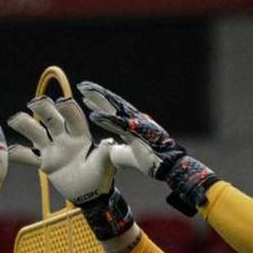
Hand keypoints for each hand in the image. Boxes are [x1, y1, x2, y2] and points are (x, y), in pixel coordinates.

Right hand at [7, 96, 133, 239]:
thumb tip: (109, 143)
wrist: (91, 194)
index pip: (73, 118)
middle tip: (35, 102)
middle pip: (52, 119)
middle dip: (44, 109)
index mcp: (81, 136)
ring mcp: (54, 149)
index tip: (62, 102)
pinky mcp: (46, 163)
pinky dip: (18, 154)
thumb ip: (105, 154)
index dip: (68, 110)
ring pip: (37, 133)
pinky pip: (29, 157)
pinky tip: (8, 151)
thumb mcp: (105, 165)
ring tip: (15, 119)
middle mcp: (65, 138)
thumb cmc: (101, 176)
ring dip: (26, 125)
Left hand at [77, 81, 218, 215]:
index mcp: (134, 124)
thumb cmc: (154, 161)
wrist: (170, 166)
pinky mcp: (137, 133)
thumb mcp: (132, 156)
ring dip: (99, 99)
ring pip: (114, 108)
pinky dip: (106, 119)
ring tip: (84, 91)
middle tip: (82, 85)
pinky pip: (118, 125)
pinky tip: (93, 115)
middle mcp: (136, 120)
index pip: (115, 110)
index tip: (87, 97)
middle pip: (113, 104)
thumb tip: (111, 154)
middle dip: (97, 94)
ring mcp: (136, 124)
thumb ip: (120, 153)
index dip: (101, 103)